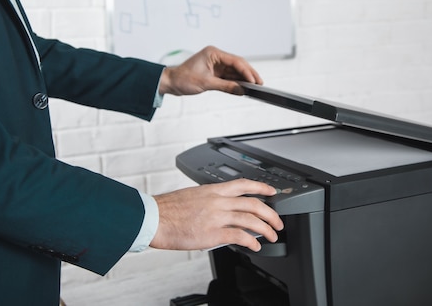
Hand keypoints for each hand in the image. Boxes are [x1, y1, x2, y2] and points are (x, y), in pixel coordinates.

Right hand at [150, 179, 283, 251]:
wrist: (153, 218)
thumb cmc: (167, 209)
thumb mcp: (192, 196)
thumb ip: (209, 200)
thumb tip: (221, 208)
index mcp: (213, 190)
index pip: (244, 184)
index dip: (261, 187)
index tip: (271, 191)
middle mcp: (218, 201)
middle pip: (254, 204)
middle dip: (271, 214)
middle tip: (278, 221)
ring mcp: (217, 216)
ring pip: (251, 220)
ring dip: (266, 229)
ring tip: (271, 236)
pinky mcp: (213, 233)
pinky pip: (239, 236)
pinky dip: (251, 241)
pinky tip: (255, 246)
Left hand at [158, 46, 262, 95]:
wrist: (171, 83)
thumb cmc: (183, 78)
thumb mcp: (206, 83)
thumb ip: (226, 86)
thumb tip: (241, 90)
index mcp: (213, 53)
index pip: (235, 61)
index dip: (247, 71)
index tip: (254, 80)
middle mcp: (216, 56)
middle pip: (238, 65)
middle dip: (249, 74)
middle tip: (260, 83)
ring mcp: (216, 64)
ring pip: (235, 71)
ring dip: (244, 79)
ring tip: (255, 86)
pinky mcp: (215, 72)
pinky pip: (229, 76)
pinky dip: (236, 82)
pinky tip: (244, 87)